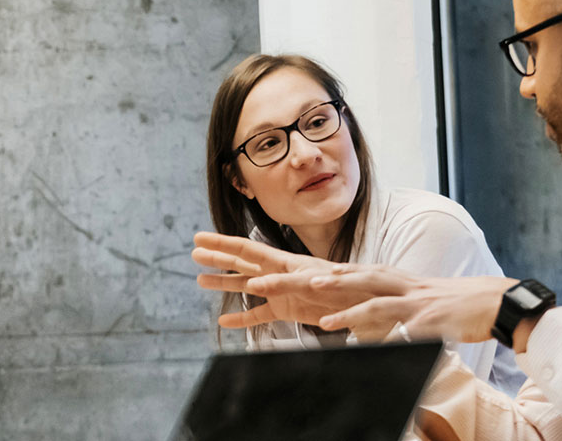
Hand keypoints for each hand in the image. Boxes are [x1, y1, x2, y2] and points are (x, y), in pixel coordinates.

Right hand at [191, 232, 372, 328]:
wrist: (367, 303)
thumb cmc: (347, 288)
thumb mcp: (316, 283)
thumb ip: (285, 284)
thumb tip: (254, 285)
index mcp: (285, 262)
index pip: (247, 250)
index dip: (222, 244)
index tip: (200, 238)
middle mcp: (279, 273)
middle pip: (242, 262)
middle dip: (218, 256)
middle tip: (193, 252)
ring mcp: (280, 292)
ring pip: (245, 286)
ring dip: (224, 283)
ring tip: (199, 281)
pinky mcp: (287, 310)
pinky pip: (260, 315)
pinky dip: (242, 318)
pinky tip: (225, 321)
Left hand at [310, 263, 519, 343]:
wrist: (498, 301)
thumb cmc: (459, 302)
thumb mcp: (424, 297)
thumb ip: (398, 302)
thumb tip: (375, 316)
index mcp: (403, 280)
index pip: (363, 271)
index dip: (336, 271)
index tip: (309, 270)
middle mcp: (406, 287)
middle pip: (361, 279)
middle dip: (331, 281)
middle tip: (303, 282)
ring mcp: (419, 304)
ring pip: (378, 304)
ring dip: (350, 313)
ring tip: (325, 322)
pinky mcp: (433, 322)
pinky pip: (407, 333)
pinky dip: (390, 341)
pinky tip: (373, 348)